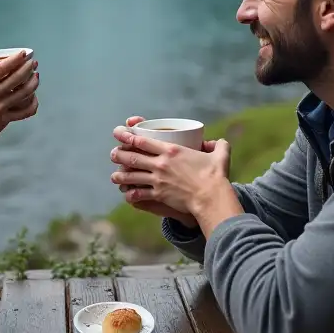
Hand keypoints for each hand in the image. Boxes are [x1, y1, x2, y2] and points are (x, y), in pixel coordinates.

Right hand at [0, 50, 38, 158]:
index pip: (1, 68)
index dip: (15, 59)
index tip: (23, 54)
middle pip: (16, 78)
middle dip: (27, 68)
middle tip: (33, 63)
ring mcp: (0, 108)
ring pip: (23, 93)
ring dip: (33, 83)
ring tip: (36, 76)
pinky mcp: (5, 119)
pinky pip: (24, 111)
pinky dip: (32, 104)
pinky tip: (34, 97)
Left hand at [110, 123, 231, 218]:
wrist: (211, 197)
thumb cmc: (216, 176)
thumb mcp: (219, 155)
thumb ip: (218, 145)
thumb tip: (215, 143)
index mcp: (171, 150)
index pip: (143, 141)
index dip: (128, 137)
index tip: (119, 134)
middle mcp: (161, 163)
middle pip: (132, 157)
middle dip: (119, 155)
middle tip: (113, 155)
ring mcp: (158, 180)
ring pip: (132, 176)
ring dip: (120, 176)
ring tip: (114, 177)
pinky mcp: (159, 194)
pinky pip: (139, 194)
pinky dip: (131, 194)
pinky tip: (126, 195)